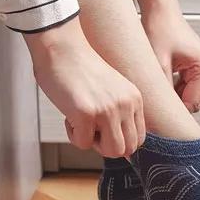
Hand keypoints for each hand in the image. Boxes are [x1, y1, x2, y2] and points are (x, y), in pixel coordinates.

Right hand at [23, 17, 144, 156]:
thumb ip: (120, 112)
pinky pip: (83, 144)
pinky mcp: (87, 113)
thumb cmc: (79, 68)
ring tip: (81, 122)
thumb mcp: (112, 89)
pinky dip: (72, 134)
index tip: (101, 128)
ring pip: (111, 152)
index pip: (138, 139)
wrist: (61, 47)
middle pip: (126, 149)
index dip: (117, 140)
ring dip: (92, 142)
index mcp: (134, 98)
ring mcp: (108, 109)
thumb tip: (122, 149)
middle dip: (105, 145)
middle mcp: (126, 104)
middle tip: (90, 127)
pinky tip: (68, 113)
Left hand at [132, 0, 199, 112]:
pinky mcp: (195, 66)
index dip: (174, 111)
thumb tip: (157, 110)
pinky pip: (185, 86)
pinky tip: (159, 79)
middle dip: (173, 103)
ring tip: (155, 85)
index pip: (192, 104)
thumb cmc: (160, 27)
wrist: (159, 9)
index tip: (157, 114)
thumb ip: (161, 88)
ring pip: (187, 95)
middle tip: (153, 100)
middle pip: (192, 101)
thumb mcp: (157, 62)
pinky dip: (172, 87)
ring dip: (172, 94)